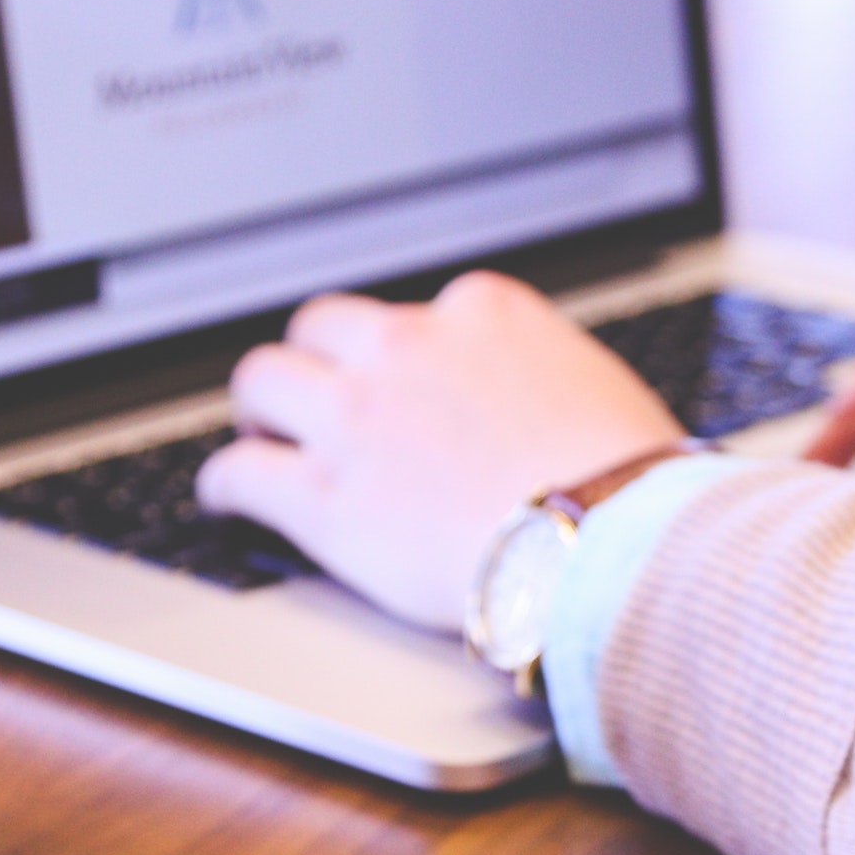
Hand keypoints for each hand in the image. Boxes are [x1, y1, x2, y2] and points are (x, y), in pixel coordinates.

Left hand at [196, 271, 682, 630]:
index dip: (400, 354)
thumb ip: (542, 376)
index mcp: (483, 311)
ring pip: (264, 380)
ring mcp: (358, 418)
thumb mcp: (595, 387)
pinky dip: (225, 485)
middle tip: (315, 397)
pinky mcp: (325, 496)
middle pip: (323, 326)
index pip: (416, 312)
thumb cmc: (629, 482)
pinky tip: (228, 499)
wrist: (611, 543)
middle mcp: (408, 346)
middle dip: (316, 361)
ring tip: (262, 435)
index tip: (399, 381)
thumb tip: (544, 405)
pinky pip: (239, 473)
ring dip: (261, 408)